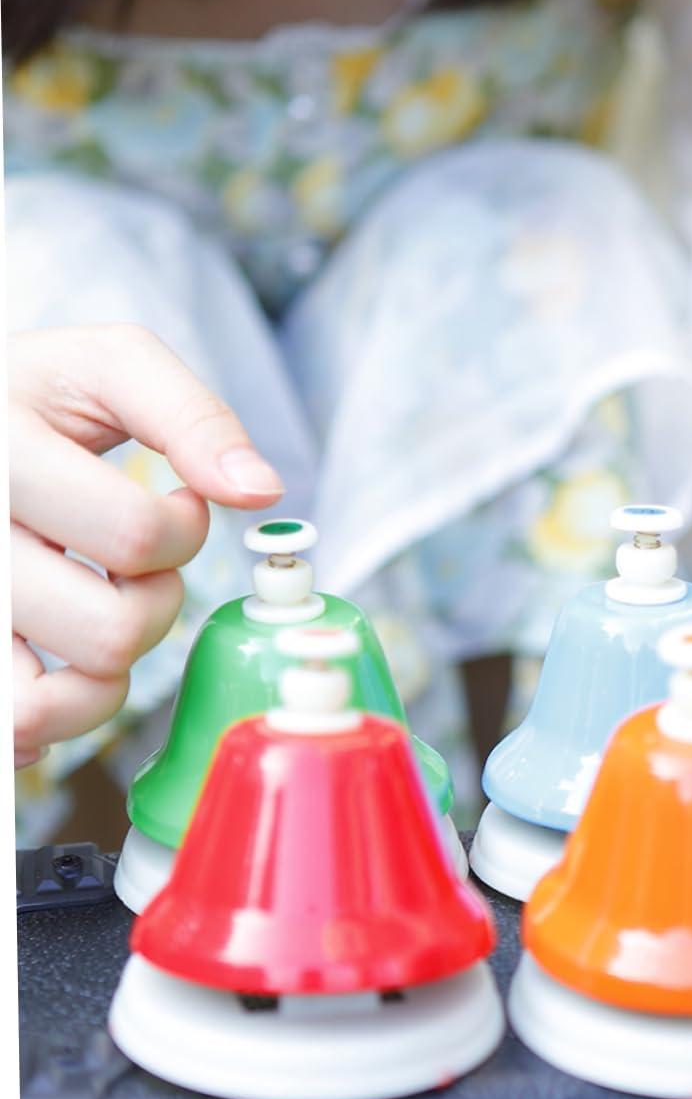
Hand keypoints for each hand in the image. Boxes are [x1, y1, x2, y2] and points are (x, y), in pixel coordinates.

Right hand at [9, 323, 284, 766]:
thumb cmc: (37, 396)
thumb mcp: (109, 365)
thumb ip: (193, 417)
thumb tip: (259, 491)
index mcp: (2, 452)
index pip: (136, 536)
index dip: (186, 529)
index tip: (178, 502)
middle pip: (107, 631)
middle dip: (155, 604)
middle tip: (135, 566)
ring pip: (45, 704)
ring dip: (105, 670)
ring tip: (98, 610)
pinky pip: (10, 732)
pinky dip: (52, 717)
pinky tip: (60, 666)